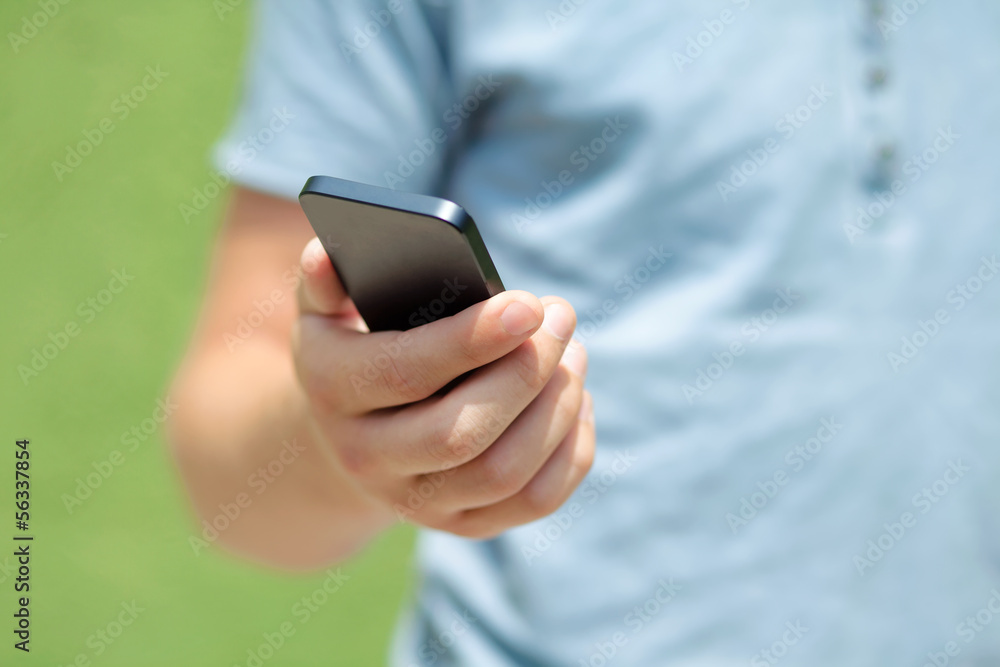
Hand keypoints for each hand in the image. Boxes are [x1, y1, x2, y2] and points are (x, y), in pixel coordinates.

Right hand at [292, 238, 594, 538]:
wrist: (354, 434)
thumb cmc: (358, 350)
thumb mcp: (327, 312)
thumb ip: (327, 280)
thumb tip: (328, 256)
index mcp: (332, 392)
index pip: (405, 372)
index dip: (472, 339)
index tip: (528, 306)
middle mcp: (367, 459)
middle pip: (460, 434)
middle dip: (525, 373)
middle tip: (561, 317)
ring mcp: (415, 502)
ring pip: (503, 472)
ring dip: (555, 408)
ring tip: (573, 351)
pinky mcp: (462, 523)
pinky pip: (533, 501)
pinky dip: (570, 451)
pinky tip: (576, 400)